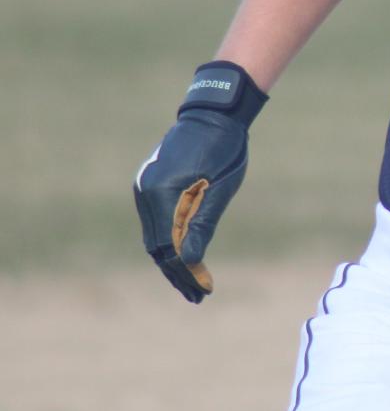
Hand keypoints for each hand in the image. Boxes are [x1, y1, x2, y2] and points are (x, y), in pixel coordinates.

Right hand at [133, 62, 265, 302]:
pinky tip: (184, 253)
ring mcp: (145, 188)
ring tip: (191, 282)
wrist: (213, 114)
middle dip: (177, 272)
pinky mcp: (151, 185)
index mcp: (162, 194)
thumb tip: (191, 261)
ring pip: (155, 235)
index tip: (201, 292)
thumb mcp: (220, 188)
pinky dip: (169, 239)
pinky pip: (157, 221)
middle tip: (197, 295)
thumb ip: (203, 224)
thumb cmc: (223, 149)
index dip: (185, 273)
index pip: (169, 247)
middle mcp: (146, 193)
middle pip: (158, 246)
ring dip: (172, 259)